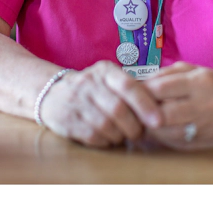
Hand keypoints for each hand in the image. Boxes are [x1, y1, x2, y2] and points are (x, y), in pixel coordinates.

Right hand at [38, 60, 163, 147]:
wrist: (52, 93)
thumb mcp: (109, 79)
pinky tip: (108, 138)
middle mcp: (89, 84)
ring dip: (120, 135)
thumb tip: (161, 107)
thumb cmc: (93, 88)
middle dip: (134, 126)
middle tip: (140, 133)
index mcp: (105, 71)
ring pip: (106, 125)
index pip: (129, 86)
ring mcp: (76, 102)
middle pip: (118, 109)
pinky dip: (105, 141)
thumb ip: (131, 88)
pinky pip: (92, 136)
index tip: (159, 120)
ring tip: (124, 135)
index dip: (146, 105)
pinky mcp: (66, 120)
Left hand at [141, 62, 212, 149]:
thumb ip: (167, 75)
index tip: (136, 92)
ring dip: (151, 128)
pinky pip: (177, 143)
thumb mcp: (196, 70)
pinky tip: (162, 130)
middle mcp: (205, 104)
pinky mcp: (207, 142)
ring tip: (147, 120)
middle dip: (144, 113)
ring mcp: (207, 126)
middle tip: (137, 110)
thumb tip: (139, 85)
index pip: (160, 89)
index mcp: (200, 82)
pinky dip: (164, 137)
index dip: (143, 92)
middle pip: (161, 114)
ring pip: (167, 133)